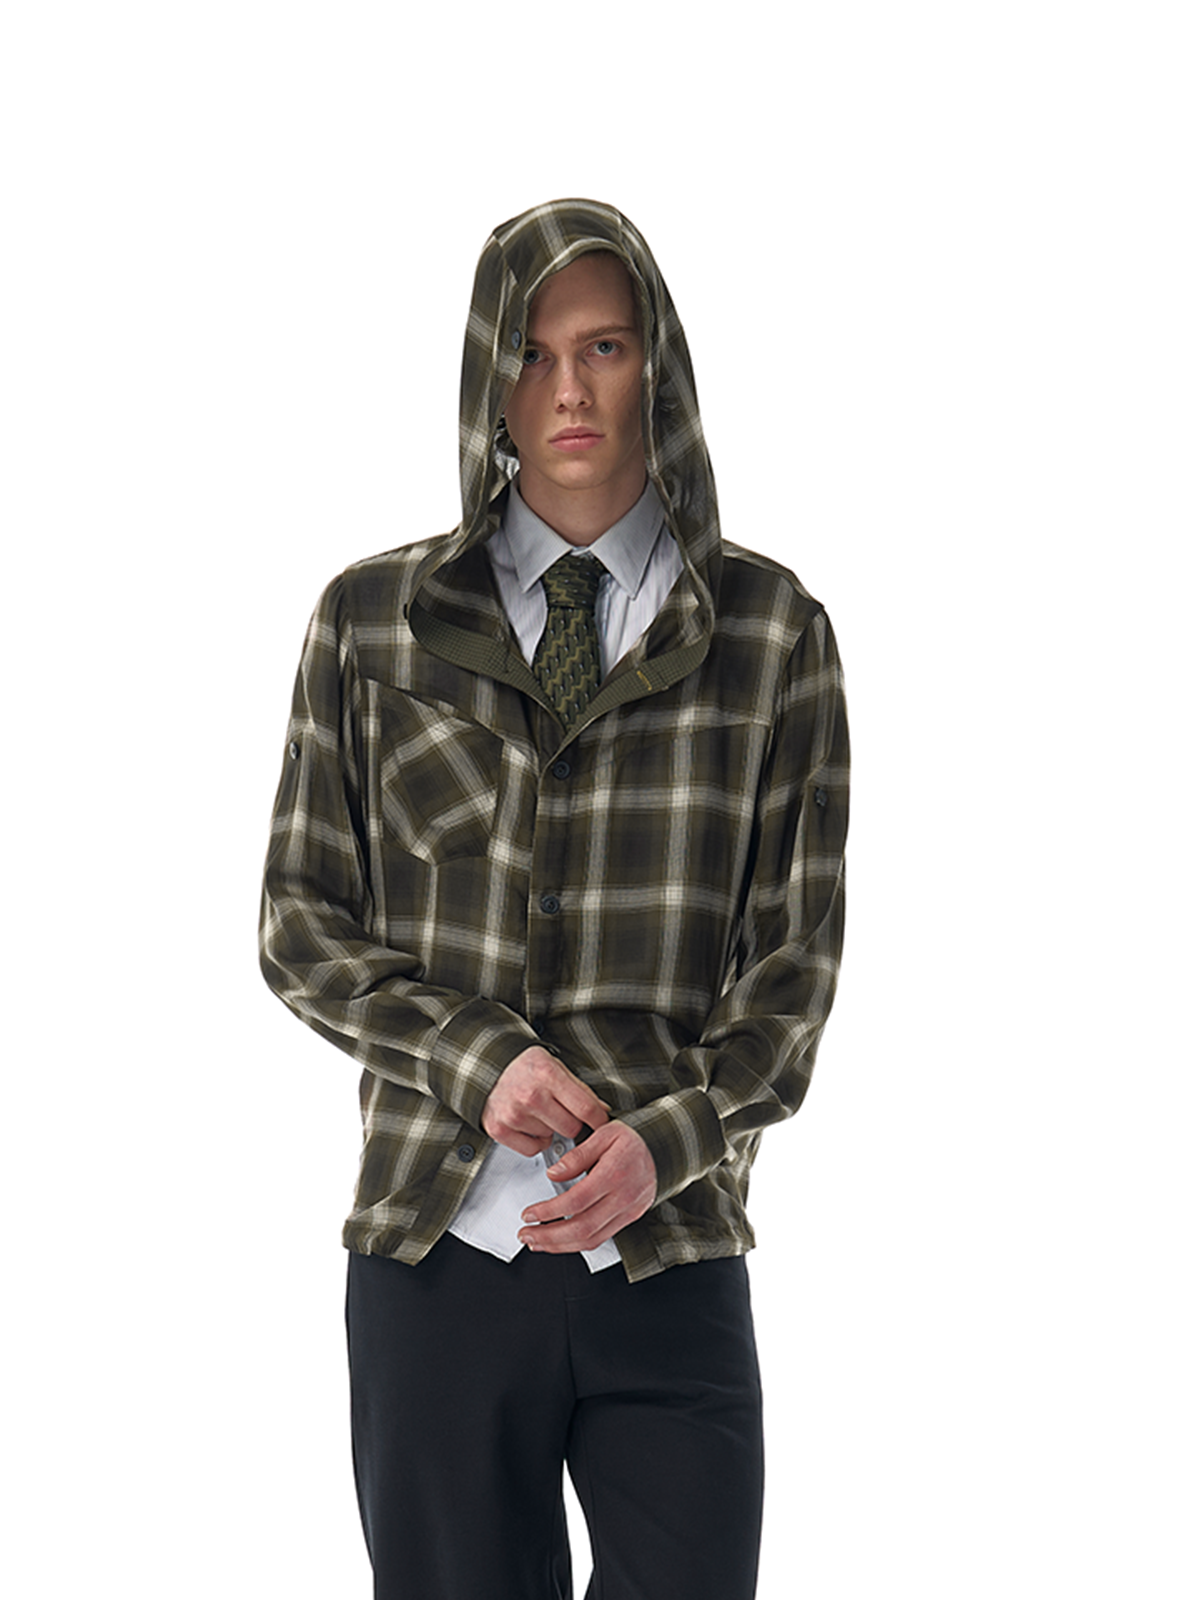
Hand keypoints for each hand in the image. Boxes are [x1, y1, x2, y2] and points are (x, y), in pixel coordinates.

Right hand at [482, 1046, 610, 1157]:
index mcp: (547, 1075)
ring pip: (551, 1138)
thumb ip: (580, 1089)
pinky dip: (535, 1141)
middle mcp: (530, 1095)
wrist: (487, 1068)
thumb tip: (602, 1110)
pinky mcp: (500, 1129)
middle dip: (571, 1123)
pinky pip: (532, 1149)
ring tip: (539, 1112)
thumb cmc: (523, 1067)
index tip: (601, 1123)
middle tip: (561, 1112)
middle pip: (570, 1128)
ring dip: (550, 1129)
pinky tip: (529, 1124)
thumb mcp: (554, 1066)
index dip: (598, 1119)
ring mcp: (514, 1114)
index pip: (585, 1108)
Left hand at [518, 1121, 656, 1252]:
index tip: (529, 1214)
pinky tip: (560, 1242)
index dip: (549, 1211)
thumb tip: (554, 1174)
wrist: (664, 1148)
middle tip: (526, 1235)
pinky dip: (577, 1245)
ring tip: (536, 1242)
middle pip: (582, 1227)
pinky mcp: (629, 1219)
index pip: (577, 1201)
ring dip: (560, 1246)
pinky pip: (601, 1238)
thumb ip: (577, 1155)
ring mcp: (628, 1211)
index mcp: (615, 1174)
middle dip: (549, 1236)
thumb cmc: (634, 1139)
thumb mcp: (604, 1133)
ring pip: (591, 1239)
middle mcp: (623, 1197)